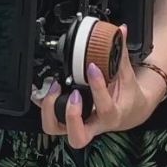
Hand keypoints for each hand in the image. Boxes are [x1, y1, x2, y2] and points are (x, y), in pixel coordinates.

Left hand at [38, 28, 158, 148]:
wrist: (128, 112)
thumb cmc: (127, 98)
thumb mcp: (128, 77)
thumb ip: (121, 54)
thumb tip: (121, 30)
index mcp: (112, 116)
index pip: (104, 107)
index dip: (97, 87)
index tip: (92, 67)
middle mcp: (94, 125)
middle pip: (77, 136)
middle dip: (70, 115)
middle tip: (73, 93)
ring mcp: (78, 124)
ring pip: (56, 129)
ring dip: (50, 110)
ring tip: (55, 87)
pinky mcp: (67, 119)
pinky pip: (48, 115)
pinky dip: (40, 103)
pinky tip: (37, 89)